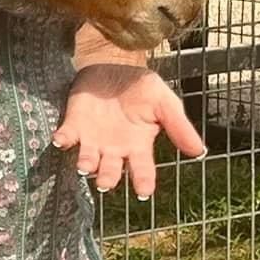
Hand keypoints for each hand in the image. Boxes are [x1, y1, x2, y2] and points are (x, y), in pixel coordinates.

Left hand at [53, 63, 204, 197]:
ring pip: (88, 160)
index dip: (143, 181)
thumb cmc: (141, 88)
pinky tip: (60, 141)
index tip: (144, 193)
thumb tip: (199, 151)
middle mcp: (114, 150)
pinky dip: (63, 139)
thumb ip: (179, 127)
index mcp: (138, 146)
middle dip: (108, 178)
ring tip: (85, 167)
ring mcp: (92, 140)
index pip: (142, 169)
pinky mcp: (74, 126)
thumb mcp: (165, 103)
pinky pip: (66, 137)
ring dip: (86, 164)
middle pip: (111, 171)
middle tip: (106, 183)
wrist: (115, 66)